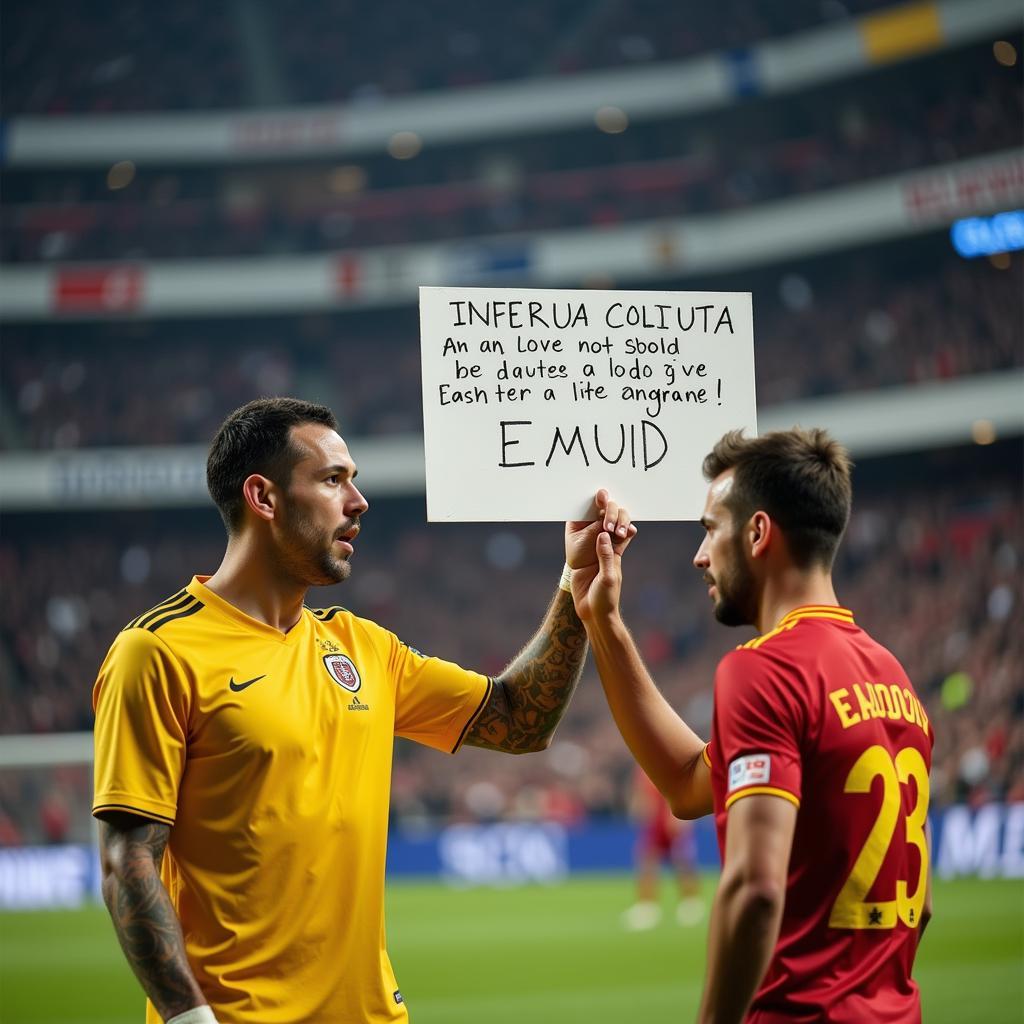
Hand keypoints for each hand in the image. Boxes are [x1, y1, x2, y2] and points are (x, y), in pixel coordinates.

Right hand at [564, 489, 635, 622]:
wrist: (594, 614)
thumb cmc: (605, 599)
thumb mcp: (608, 578)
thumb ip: (606, 556)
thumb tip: (604, 534)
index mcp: (617, 551)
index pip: (622, 526)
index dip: (618, 515)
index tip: (608, 508)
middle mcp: (608, 548)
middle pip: (610, 521)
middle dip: (608, 510)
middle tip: (601, 501)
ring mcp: (594, 551)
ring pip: (597, 526)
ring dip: (595, 514)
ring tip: (592, 500)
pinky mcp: (583, 557)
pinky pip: (584, 537)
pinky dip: (583, 525)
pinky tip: (578, 516)